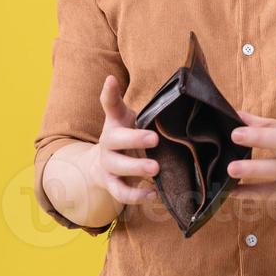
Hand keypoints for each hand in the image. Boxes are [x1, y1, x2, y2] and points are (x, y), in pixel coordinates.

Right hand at [90, 74, 161, 205]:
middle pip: (115, 139)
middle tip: (155, 139)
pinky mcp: (111, 184)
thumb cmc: (127, 136)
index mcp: (115, 122)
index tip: (111, 79)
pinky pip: (121, 193)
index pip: (110, 105)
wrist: (103, 165)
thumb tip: (172, 97)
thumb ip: (148, 111)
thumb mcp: (132, 119)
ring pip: (118, 167)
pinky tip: (153, 194)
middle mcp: (108, 142)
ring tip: (156, 170)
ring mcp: (108, 164)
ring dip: (136, 168)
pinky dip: (136, 196)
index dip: (110, 92)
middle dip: (135, 139)